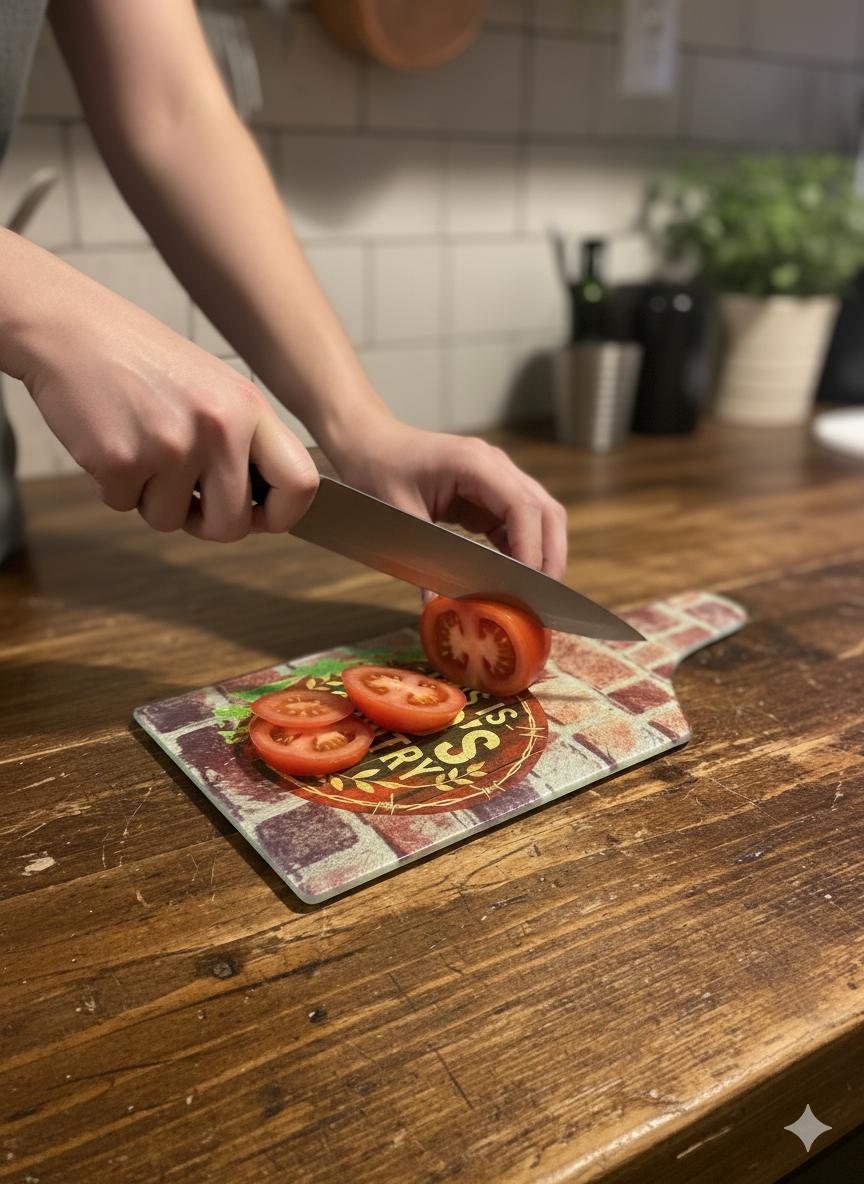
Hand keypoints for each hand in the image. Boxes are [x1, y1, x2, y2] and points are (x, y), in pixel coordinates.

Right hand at [6, 240, 317, 541]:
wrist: (70, 329)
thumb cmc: (141, 361)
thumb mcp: (215, 389)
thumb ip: (244, 442)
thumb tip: (263, 508)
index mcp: (249, 408)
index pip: (300, 482)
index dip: (282, 514)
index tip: (260, 517)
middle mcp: (218, 427)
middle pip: (232, 525)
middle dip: (204, 523)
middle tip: (184, 494)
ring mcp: (170, 446)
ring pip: (171, 521)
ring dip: (151, 499)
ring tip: (140, 445)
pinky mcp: (121, 461)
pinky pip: (125, 507)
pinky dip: (114, 487)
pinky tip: (110, 441)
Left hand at [328, 417, 567, 580]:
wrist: (369, 443)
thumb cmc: (378, 469)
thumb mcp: (397, 516)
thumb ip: (423, 558)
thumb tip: (436, 604)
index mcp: (474, 464)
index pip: (523, 507)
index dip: (531, 549)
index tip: (527, 585)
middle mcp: (495, 466)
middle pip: (545, 511)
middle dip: (549, 555)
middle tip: (541, 597)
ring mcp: (496, 478)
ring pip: (538, 517)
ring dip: (539, 554)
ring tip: (529, 593)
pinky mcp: (488, 493)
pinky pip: (516, 523)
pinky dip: (519, 550)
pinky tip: (509, 577)